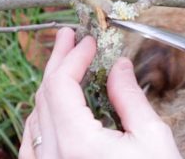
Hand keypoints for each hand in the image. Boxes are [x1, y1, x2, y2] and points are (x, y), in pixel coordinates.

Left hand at [19, 28, 181, 158]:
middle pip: (43, 97)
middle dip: (58, 62)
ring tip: (66, 65)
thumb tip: (117, 65)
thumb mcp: (151, 138)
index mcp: (76, 144)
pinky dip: (43, 116)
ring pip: (34, 118)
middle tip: (70, 37)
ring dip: (50, 87)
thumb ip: (128, 97)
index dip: (72, 57)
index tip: (88, 40)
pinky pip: (33, 143)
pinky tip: (55, 107)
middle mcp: (52, 158)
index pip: (59, 85)